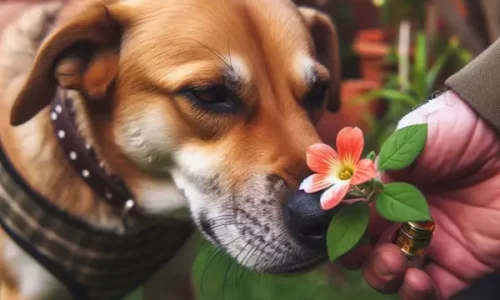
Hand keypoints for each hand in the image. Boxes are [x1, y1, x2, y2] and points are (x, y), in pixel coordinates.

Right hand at [334, 91, 499, 298]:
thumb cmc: (460, 129)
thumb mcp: (414, 135)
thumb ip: (384, 163)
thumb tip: (358, 190)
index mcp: (388, 189)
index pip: (354, 214)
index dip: (344, 225)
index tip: (343, 227)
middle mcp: (404, 217)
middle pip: (366, 247)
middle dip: (357, 254)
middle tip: (363, 248)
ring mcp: (431, 241)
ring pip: (392, 271)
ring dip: (382, 274)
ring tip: (394, 262)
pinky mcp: (461, 262)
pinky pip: (432, 290)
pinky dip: (416, 292)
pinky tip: (417, 279)